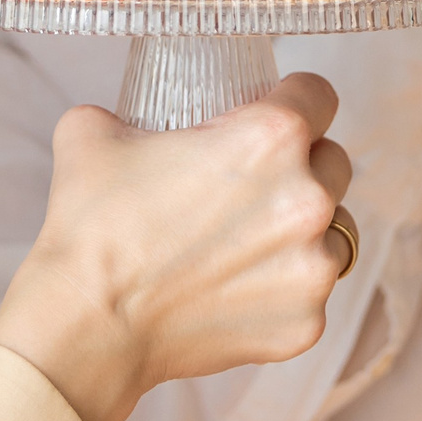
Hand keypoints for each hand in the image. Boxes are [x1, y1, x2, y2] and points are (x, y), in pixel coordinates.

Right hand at [0, 75, 352, 420]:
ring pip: (334, 230)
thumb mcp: (94, 132)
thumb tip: (126, 117)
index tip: (277, 111)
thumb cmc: (92, 227)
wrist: (86, 325)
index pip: (319, 95)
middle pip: (334, 162)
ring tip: (245, 240)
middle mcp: (308, 199)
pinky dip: (281, 288)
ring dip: (302, 229)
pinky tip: (233, 288)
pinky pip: (310, 292)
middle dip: (301, 166)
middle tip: (249, 183)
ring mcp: (313, 268)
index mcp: (271, 137)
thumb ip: (129, 111)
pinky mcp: (305, 323)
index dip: (296, 98)